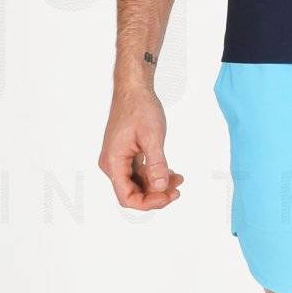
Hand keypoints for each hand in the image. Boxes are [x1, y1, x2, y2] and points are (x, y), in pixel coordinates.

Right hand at [98, 86, 184, 210]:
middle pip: (133, 193)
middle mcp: (113, 164)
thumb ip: (156, 164)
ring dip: (159, 185)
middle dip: (156, 195)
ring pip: (139, 184)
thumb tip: (161, 188)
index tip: (168, 196)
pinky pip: (140, 173)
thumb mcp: (152, 136)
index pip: (127, 197)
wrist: (134, 89)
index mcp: (114, 162)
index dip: (148, 203)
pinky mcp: (127, 155)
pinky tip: (171, 173)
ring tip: (178, 179)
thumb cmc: (139, 108)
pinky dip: (156, 175)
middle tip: (177, 189)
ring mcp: (119, 160)